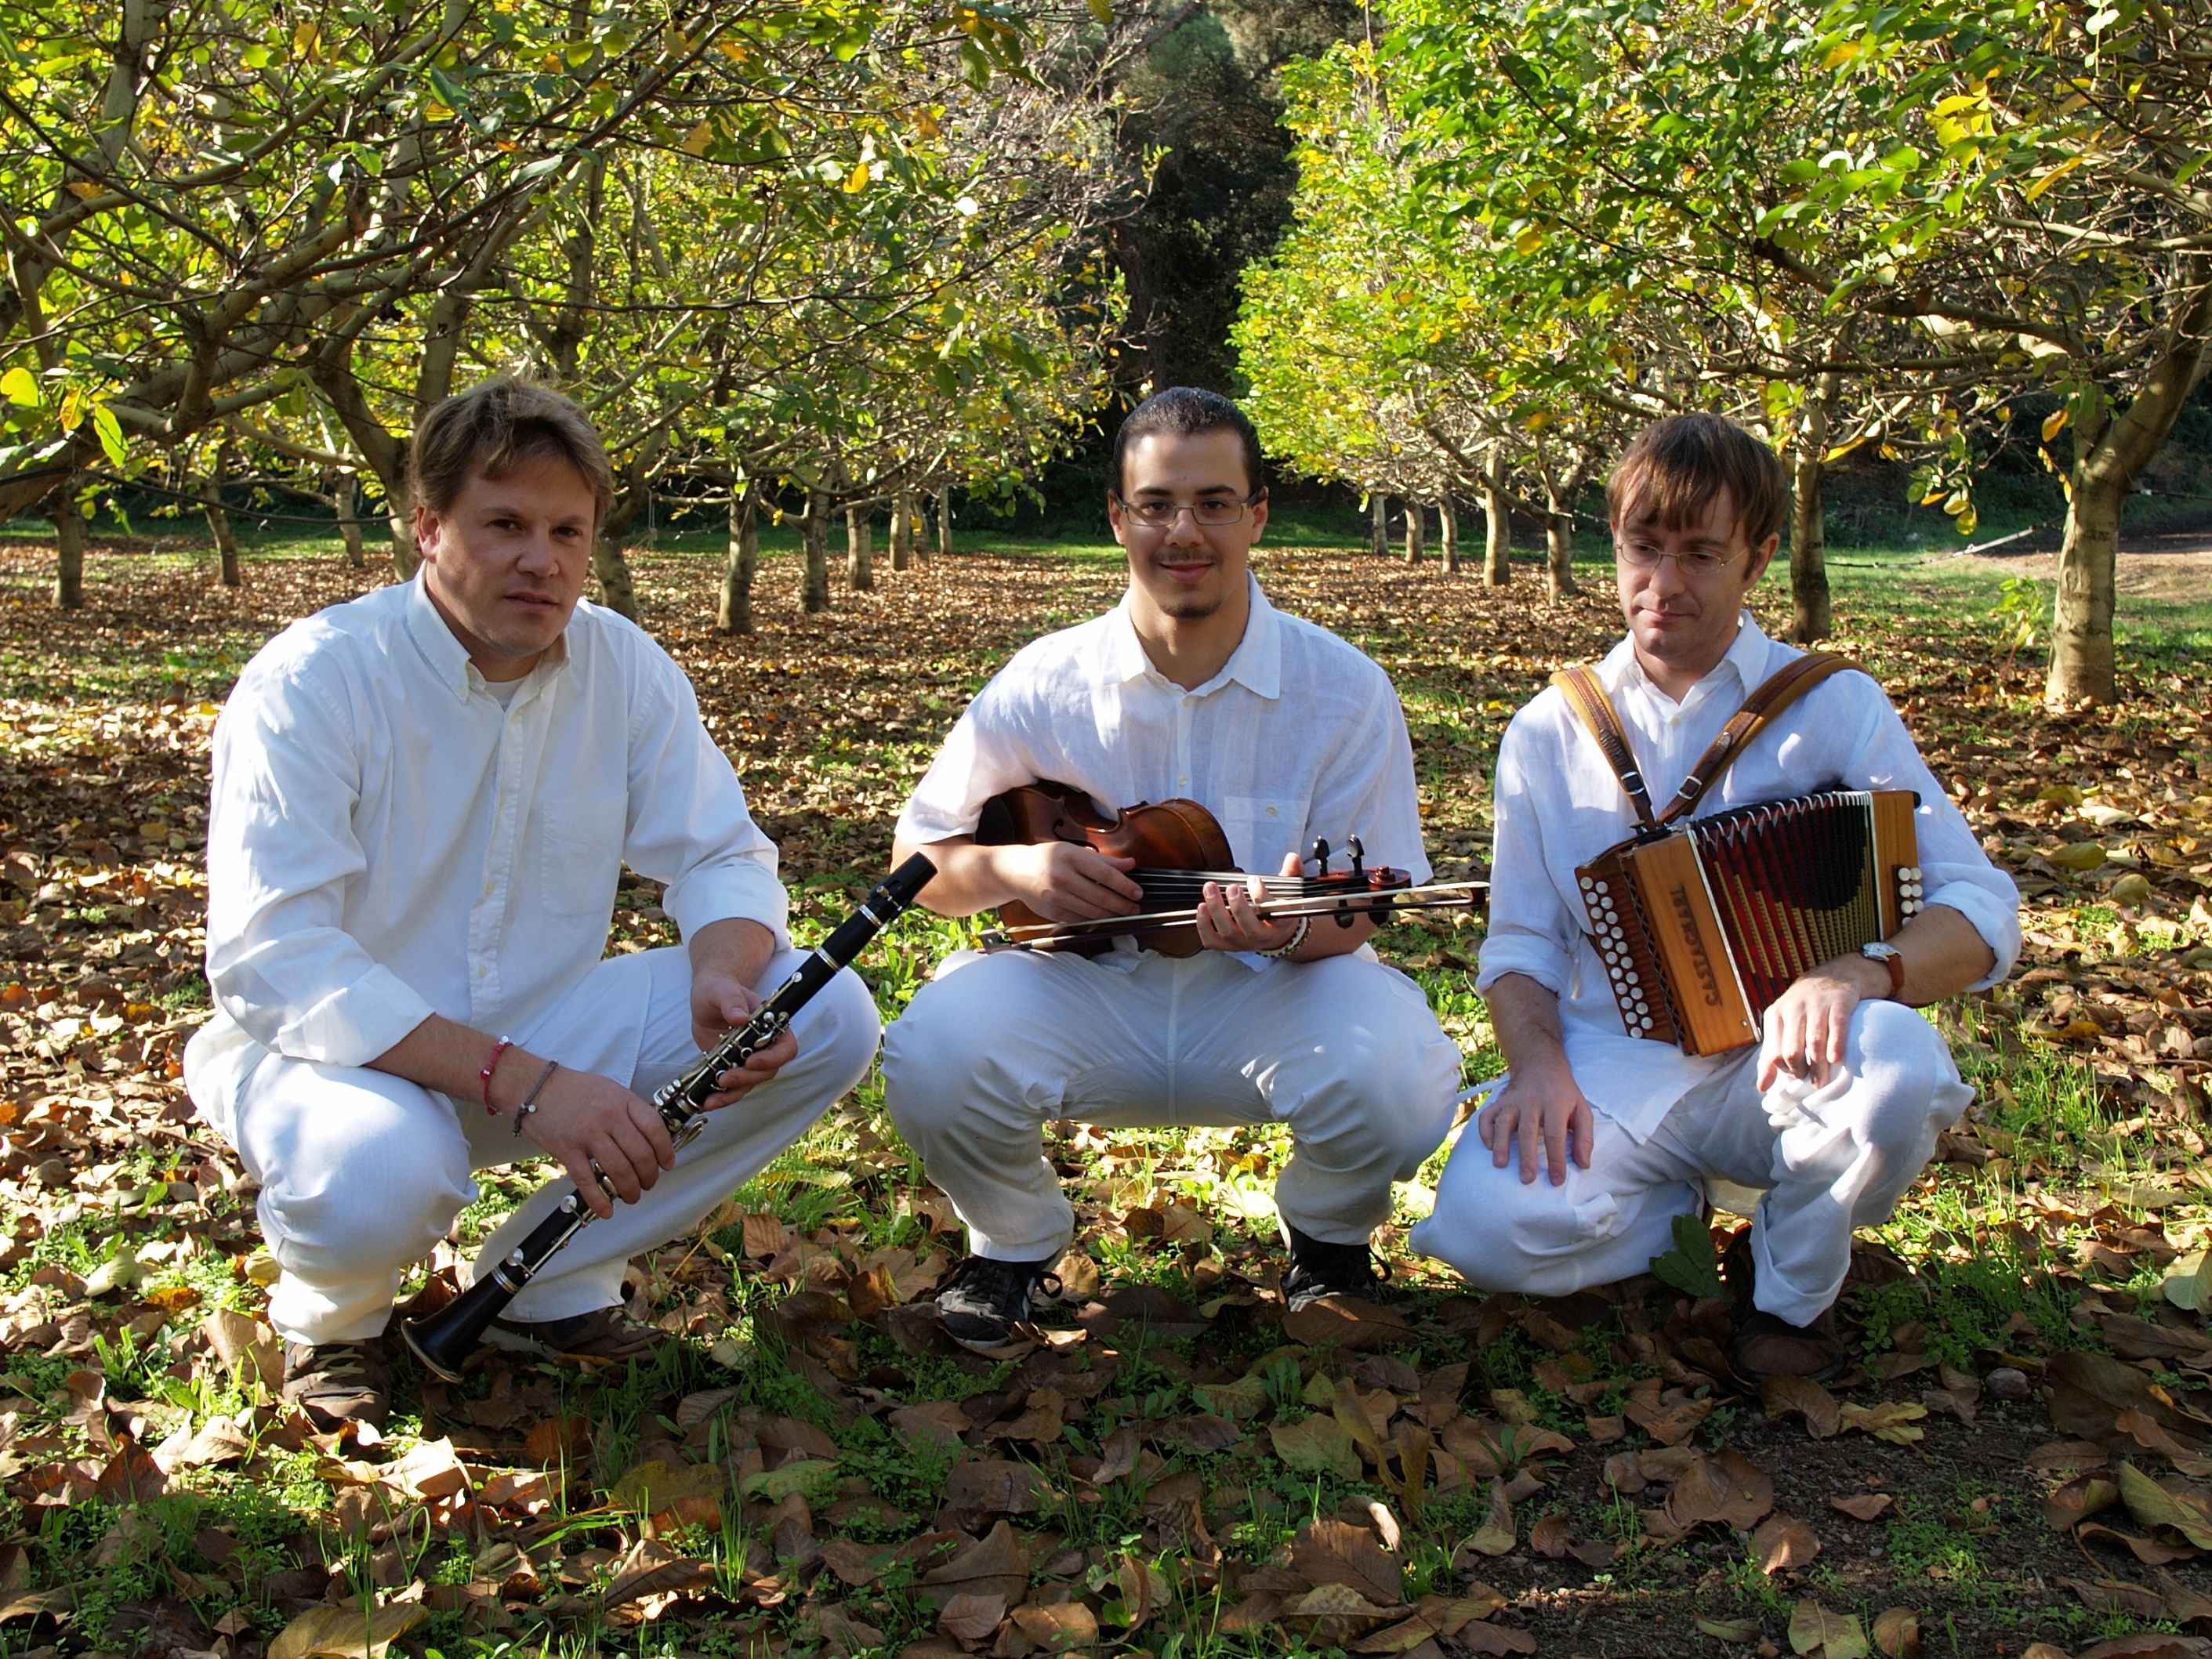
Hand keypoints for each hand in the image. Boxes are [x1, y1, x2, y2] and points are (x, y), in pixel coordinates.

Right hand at [520, 1066, 677, 1218]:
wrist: (536, 1087)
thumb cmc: (574, 1089)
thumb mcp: (610, 1089)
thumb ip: (629, 1110)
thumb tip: (650, 1137)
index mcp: (622, 1100)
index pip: (654, 1128)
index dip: (665, 1151)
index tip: (667, 1164)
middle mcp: (608, 1116)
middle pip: (640, 1154)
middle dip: (649, 1176)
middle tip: (648, 1183)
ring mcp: (587, 1133)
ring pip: (619, 1169)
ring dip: (630, 1189)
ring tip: (631, 1196)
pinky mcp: (567, 1149)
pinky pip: (587, 1180)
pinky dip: (599, 1199)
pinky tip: (606, 1210)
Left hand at [689, 971, 799, 1109]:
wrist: (705, 1000)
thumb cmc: (718, 990)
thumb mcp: (722, 990)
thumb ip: (731, 1000)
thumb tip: (739, 1017)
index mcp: (771, 1026)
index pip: (786, 1048)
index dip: (773, 1058)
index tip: (751, 1061)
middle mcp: (764, 1046)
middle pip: (767, 1071)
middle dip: (747, 1077)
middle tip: (724, 1077)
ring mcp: (748, 1059)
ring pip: (750, 1084)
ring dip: (732, 1093)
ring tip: (711, 1099)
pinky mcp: (733, 1068)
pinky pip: (733, 1088)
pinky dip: (721, 1096)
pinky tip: (707, 1100)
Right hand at [998, 840, 1143, 922]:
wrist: (1015, 871)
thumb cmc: (1048, 858)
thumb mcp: (1073, 851)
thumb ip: (1103, 860)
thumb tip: (1130, 864)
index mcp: (1070, 857)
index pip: (1104, 873)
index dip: (1124, 885)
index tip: (1138, 891)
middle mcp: (1062, 877)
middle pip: (1100, 896)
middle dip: (1122, 904)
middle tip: (1135, 907)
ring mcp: (1055, 897)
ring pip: (1091, 910)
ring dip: (1111, 914)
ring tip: (1124, 912)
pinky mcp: (1051, 912)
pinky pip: (1079, 918)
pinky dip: (1094, 918)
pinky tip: (1104, 915)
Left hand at [1195, 852, 1304, 953]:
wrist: (1276, 934)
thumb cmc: (1279, 908)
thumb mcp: (1290, 890)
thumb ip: (1292, 873)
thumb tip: (1292, 857)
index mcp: (1282, 922)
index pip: (1276, 913)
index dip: (1263, 897)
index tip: (1254, 880)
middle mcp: (1263, 936)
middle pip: (1250, 927)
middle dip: (1238, 907)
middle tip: (1231, 887)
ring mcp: (1245, 943)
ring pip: (1228, 933)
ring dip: (1217, 912)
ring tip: (1209, 890)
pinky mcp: (1228, 946)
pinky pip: (1212, 941)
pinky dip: (1204, 926)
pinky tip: (1201, 908)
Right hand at [1477, 1063, 1594, 1185]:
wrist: (1541, 1065)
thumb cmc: (1563, 1094)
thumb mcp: (1582, 1110)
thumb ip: (1585, 1138)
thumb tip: (1583, 1164)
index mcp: (1555, 1104)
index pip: (1555, 1135)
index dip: (1556, 1159)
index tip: (1557, 1180)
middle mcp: (1532, 1102)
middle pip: (1528, 1131)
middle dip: (1527, 1156)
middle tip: (1527, 1179)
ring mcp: (1513, 1101)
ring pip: (1504, 1122)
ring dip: (1501, 1143)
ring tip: (1500, 1164)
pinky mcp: (1499, 1102)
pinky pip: (1487, 1116)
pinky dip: (1485, 1130)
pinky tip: (1488, 1146)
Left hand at [1756, 954, 1885, 1090]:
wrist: (1834, 975)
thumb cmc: (1804, 1008)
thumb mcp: (1782, 1026)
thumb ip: (1770, 1055)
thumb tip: (1761, 1088)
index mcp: (1775, 1015)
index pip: (1774, 1052)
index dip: (1784, 1070)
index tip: (1795, 1078)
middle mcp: (1793, 1008)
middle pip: (1792, 1050)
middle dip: (1801, 1072)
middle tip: (1811, 1083)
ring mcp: (1816, 1004)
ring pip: (1814, 1042)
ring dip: (1819, 1066)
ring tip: (1823, 1081)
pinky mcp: (1839, 1002)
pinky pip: (1837, 1027)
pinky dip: (1836, 1045)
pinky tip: (1836, 1060)